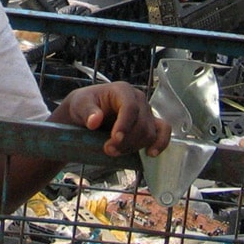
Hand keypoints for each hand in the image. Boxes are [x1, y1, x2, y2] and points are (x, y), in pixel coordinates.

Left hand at [54, 82, 170, 158]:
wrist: (88, 112)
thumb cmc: (84, 105)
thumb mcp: (80, 104)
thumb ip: (87, 112)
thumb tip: (94, 121)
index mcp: (122, 90)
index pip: (130, 107)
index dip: (124, 125)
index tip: (115, 139)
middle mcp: (139, 99)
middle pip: (141, 124)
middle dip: (126, 141)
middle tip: (108, 150)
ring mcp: (146, 112)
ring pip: (149, 133)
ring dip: (134, 146)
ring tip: (115, 152)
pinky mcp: (150, 124)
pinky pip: (163, 132)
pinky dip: (160, 143)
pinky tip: (150, 153)